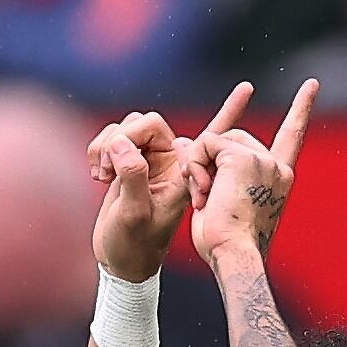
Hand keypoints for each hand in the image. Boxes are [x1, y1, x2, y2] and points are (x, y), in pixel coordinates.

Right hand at [90, 81, 250, 285]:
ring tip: (103, 175)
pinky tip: (98, 174)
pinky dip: (100, 148)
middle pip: (148, 123)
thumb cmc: (132, 244)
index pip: (206, 134)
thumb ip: (132, 175)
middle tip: (108, 171)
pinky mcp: (129, 161)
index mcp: (186, 173)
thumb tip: (122, 143)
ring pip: (129, 126)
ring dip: (108, 145)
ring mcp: (150, 160)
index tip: (248, 88)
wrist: (118, 259)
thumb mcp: (134, 214)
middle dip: (123, 139)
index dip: (231, 110)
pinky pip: (114, 136)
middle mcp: (172, 163)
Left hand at [190, 77, 315, 267]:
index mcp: (280, 178)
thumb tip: (183, 140)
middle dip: (209, 163)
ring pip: (216, 140)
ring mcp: (263, 159)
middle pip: (231, 139)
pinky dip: (195, 166)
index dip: (301, 108)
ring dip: (200, 167)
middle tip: (208, 199)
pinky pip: (206, 143)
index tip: (312, 84)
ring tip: (208, 198)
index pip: (292, 135)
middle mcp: (277, 166)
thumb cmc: (224, 244)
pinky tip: (205, 191)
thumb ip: (209, 169)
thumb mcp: (219, 200)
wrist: (232, 255)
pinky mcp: (243, 157)